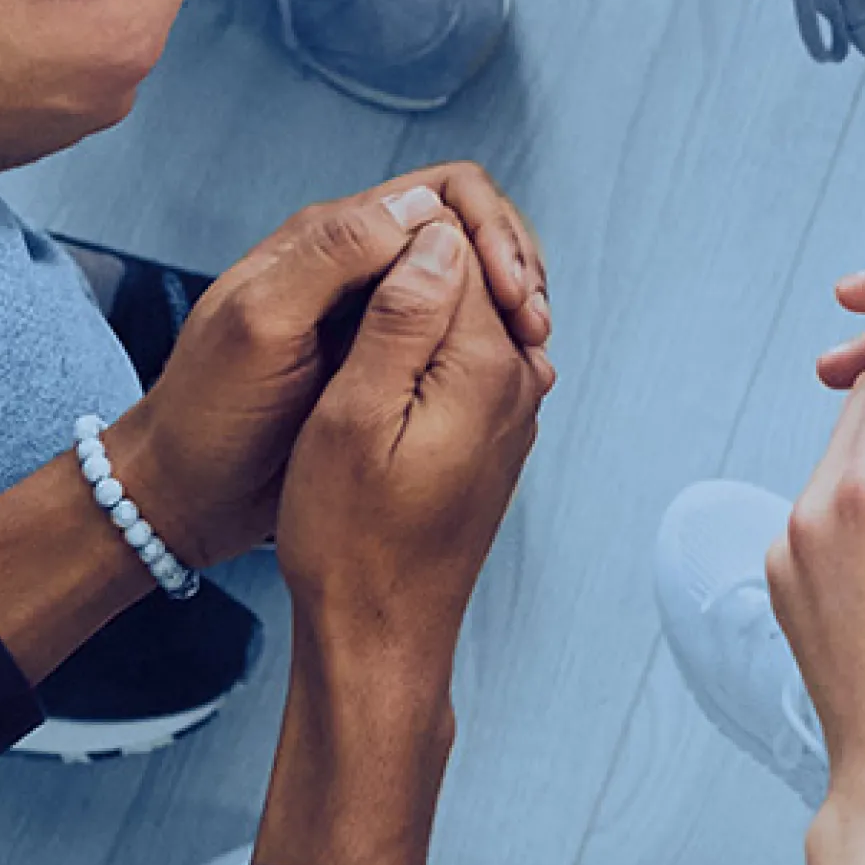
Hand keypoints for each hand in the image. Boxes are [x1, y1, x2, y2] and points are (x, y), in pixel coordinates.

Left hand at [102, 166, 548, 569]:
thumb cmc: (210, 413)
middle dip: (514, 262)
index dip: (488, 231)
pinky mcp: (387, 357)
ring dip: (511, 301)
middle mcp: (360, 263)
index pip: (442, 193)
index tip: (511, 292)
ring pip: (470, 276)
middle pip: (468, 227)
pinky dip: (492, 339)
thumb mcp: (260, 326)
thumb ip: (331, 259)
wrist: (184, 492)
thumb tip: (421, 208)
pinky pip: (456, 326)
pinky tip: (508, 371)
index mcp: (330, 239)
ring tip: (530, 349)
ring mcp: (376, 311)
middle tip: (532, 325)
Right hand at [274, 213, 557, 691]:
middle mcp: (518, 380)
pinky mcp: (493, 431)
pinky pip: (464, 357)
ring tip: (352, 325)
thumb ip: (400, 319)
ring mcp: (512, 408)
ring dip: (416, 307)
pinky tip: (375, 369)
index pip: (460, 247)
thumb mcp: (352, 415)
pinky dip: (422, 349)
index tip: (349, 256)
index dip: (397, 236)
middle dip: (413, 264)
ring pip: (468, 314)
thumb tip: (436, 235)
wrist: (381, 629)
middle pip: (475, 273)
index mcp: (489, 366)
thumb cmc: (353, 539)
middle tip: (346, 288)